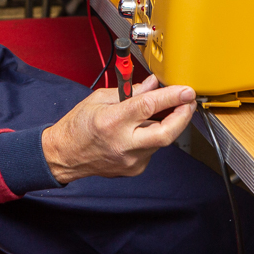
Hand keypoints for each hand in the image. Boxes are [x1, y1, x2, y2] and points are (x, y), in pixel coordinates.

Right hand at [41, 75, 195, 184]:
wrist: (65, 155)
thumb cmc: (78, 126)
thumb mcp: (100, 99)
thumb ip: (130, 91)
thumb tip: (152, 84)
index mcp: (112, 121)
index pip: (148, 106)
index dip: (172, 96)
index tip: (186, 90)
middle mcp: (123, 143)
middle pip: (166, 132)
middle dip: (183, 115)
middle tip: (188, 102)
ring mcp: (131, 160)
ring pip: (161, 140)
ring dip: (166, 124)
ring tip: (159, 111)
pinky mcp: (135, 168)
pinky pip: (152, 149)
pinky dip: (153, 136)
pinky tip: (143, 129)